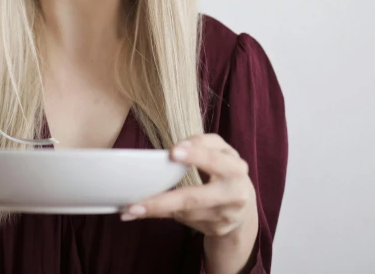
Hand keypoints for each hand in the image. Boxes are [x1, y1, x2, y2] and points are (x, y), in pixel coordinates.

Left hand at [121, 134, 256, 237]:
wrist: (244, 204)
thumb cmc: (224, 169)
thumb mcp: (220, 151)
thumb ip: (201, 145)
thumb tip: (171, 153)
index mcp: (235, 169)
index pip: (214, 160)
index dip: (195, 155)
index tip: (172, 152)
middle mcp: (234, 195)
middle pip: (195, 198)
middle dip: (164, 201)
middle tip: (136, 203)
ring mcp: (225, 216)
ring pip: (184, 212)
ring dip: (156, 210)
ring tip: (130, 209)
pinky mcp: (216, 229)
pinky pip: (185, 220)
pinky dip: (163, 214)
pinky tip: (145, 212)